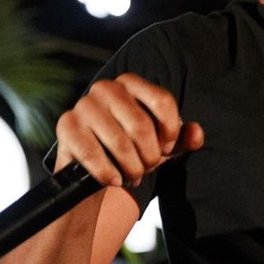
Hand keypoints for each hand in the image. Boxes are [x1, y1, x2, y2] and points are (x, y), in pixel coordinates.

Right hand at [55, 73, 203, 188]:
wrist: (94, 171)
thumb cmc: (132, 151)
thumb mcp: (161, 145)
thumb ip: (183, 139)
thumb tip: (197, 133)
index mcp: (130, 83)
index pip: (162, 100)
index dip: (170, 131)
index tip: (167, 148)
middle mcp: (105, 87)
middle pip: (141, 124)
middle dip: (149, 155)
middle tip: (148, 168)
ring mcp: (83, 105)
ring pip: (119, 142)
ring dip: (131, 167)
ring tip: (133, 176)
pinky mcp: (66, 127)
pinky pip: (93, 154)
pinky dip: (108, 173)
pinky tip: (114, 180)